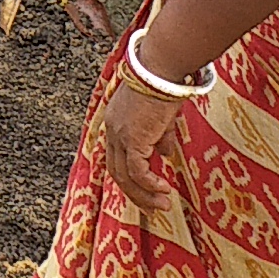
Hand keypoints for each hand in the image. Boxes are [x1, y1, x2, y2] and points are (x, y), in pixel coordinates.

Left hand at [98, 82, 183, 212]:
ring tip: (163, 205)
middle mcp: (112, 130)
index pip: (116, 157)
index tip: (147, 192)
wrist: (162, 69)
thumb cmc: (164, 85)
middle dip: (136, 194)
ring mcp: (119, 135)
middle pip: (116, 171)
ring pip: (125, 176)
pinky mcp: (132, 139)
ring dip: (144, 195)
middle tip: (154, 208)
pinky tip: (164, 188)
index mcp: (115, 122)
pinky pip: (137, 171)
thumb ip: (160, 136)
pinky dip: (150, 184)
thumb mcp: (161, 116)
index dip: (130, 177)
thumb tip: (166, 154)